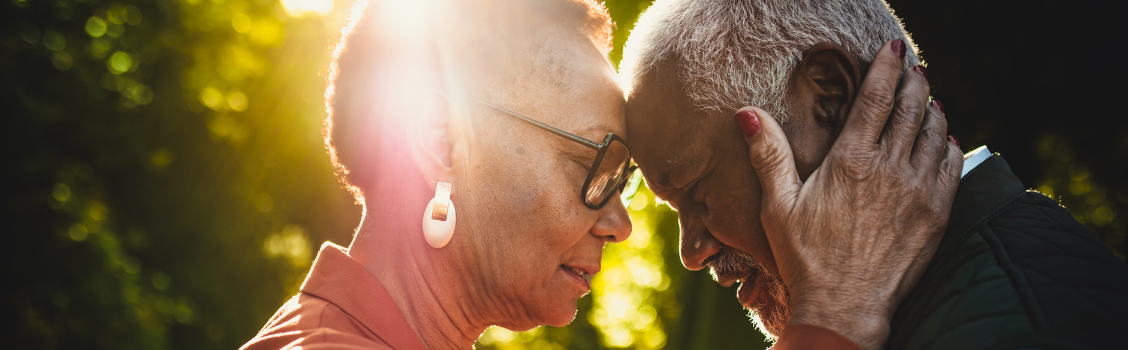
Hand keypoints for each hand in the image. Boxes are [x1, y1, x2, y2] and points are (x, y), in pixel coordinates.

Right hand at [737, 40, 961, 349]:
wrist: (845, 306)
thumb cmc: (805, 257)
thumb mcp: (776, 205)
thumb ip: (768, 155)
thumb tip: (747, 113)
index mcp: (851, 160)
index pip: (875, 98)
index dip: (885, 68)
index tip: (890, 50)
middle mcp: (890, 169)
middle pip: (910, 109)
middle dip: (914, 82)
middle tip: (915, 67)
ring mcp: (918, 191)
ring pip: (935, 134)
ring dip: (933, 110)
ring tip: (930, 98)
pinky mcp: (936, 215)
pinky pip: (951, 168)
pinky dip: (949, 146)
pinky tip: (946, 140)